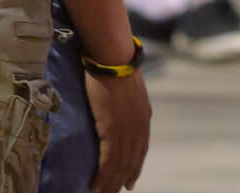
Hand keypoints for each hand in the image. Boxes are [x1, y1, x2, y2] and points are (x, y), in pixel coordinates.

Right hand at [85, 66, 151, 192]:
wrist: (113, 58)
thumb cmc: (115, 68)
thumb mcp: (128, 90)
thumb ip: (125, 106)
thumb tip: (116, 112)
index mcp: (143, 117)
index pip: (141, 148)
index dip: (135, 166)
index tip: (130, 181)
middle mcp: (139, 126)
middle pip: (131, 160)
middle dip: (122, 179)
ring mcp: (127, 129)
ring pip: (119, 164)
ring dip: (110, 182)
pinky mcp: (113, 129)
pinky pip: (108, 160)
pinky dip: (103, 175)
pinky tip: (96, 186)